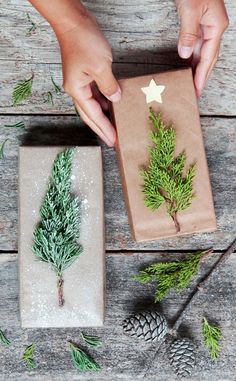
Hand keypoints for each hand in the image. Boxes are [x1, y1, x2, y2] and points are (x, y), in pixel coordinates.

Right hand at [56, 7, 120, 146]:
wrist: (73, 21)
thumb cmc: (83, 41)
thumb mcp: (100, 66)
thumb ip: (109, 86)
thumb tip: (115, 99)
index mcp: (77, 90)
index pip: (93, 115)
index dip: (104, 128)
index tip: (113, 140)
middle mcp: (76, 89)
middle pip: (90, 115)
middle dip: (101, 128)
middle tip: (112, 141)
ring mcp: (79, 82)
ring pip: (93, 105)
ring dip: (103, 116)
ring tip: (114, 127)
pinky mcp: (84, 74)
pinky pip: (95, 93)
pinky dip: (104, 101)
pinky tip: (112, 105)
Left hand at [175, 0, 228, 95]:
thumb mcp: (191, 9)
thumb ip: (188, 33)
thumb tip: (186, 54)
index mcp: (216, 26)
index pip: (209, 57)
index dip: (202, 75)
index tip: (197, 89)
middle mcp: (214, 28)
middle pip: (209, 58)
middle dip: (202, 76)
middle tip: (195, 93)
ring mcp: (207, 26)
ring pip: (203, 53)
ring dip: (197, 69)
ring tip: (191, 84)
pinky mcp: (199, 24)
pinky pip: (197, 46)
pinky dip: (193, 58)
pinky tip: (188, 66)